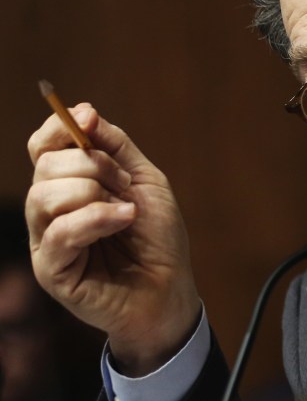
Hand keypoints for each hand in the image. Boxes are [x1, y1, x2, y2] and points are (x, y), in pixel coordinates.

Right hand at [26, 103, 200, 375]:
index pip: (42, 147)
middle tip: (126, 185)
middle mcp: (50, 211)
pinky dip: (96, 218)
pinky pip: (58, 232)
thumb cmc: (158, 239)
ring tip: (126, 210)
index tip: (89, 121)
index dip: (58, 127)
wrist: (171, 289)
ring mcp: (46, 241)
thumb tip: (83, 111)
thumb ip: (115, 146)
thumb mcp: (146, 181)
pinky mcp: (51, 270)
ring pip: (45, 195)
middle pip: (45, 166)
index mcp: (68, 186)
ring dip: (95, 193)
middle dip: (94, 165)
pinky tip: (123, 221)